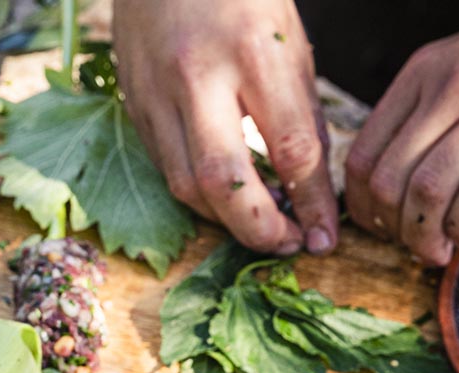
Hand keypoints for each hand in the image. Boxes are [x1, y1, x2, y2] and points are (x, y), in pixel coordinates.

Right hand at [113, 0, 338, 255]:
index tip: (325, 233)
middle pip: (223, 182)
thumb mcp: (287, 41)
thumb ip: (299, 110)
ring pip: (185, 186)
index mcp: (252, 53)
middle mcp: (197, 78)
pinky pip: (165, 169)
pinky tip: (222, 197)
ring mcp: (155, 96)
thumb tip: (308, 183)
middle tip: (286, 245)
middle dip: (257, 228)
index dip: (311, 202)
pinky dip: (197, 193)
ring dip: (224, 219)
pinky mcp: (133, 108)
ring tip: (257, 225)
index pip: (289, 149)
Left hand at [345, 24, 458, 265]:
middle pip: (389, 180)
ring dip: (428, 234)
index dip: (360, 206)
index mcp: (422, 74)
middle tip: (414, 246)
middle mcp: (449, 86)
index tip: (374, 228)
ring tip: (441, 248)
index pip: (362, 156)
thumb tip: (379, 199)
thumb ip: (421, 122)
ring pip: (428, 190)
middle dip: (395, 228)